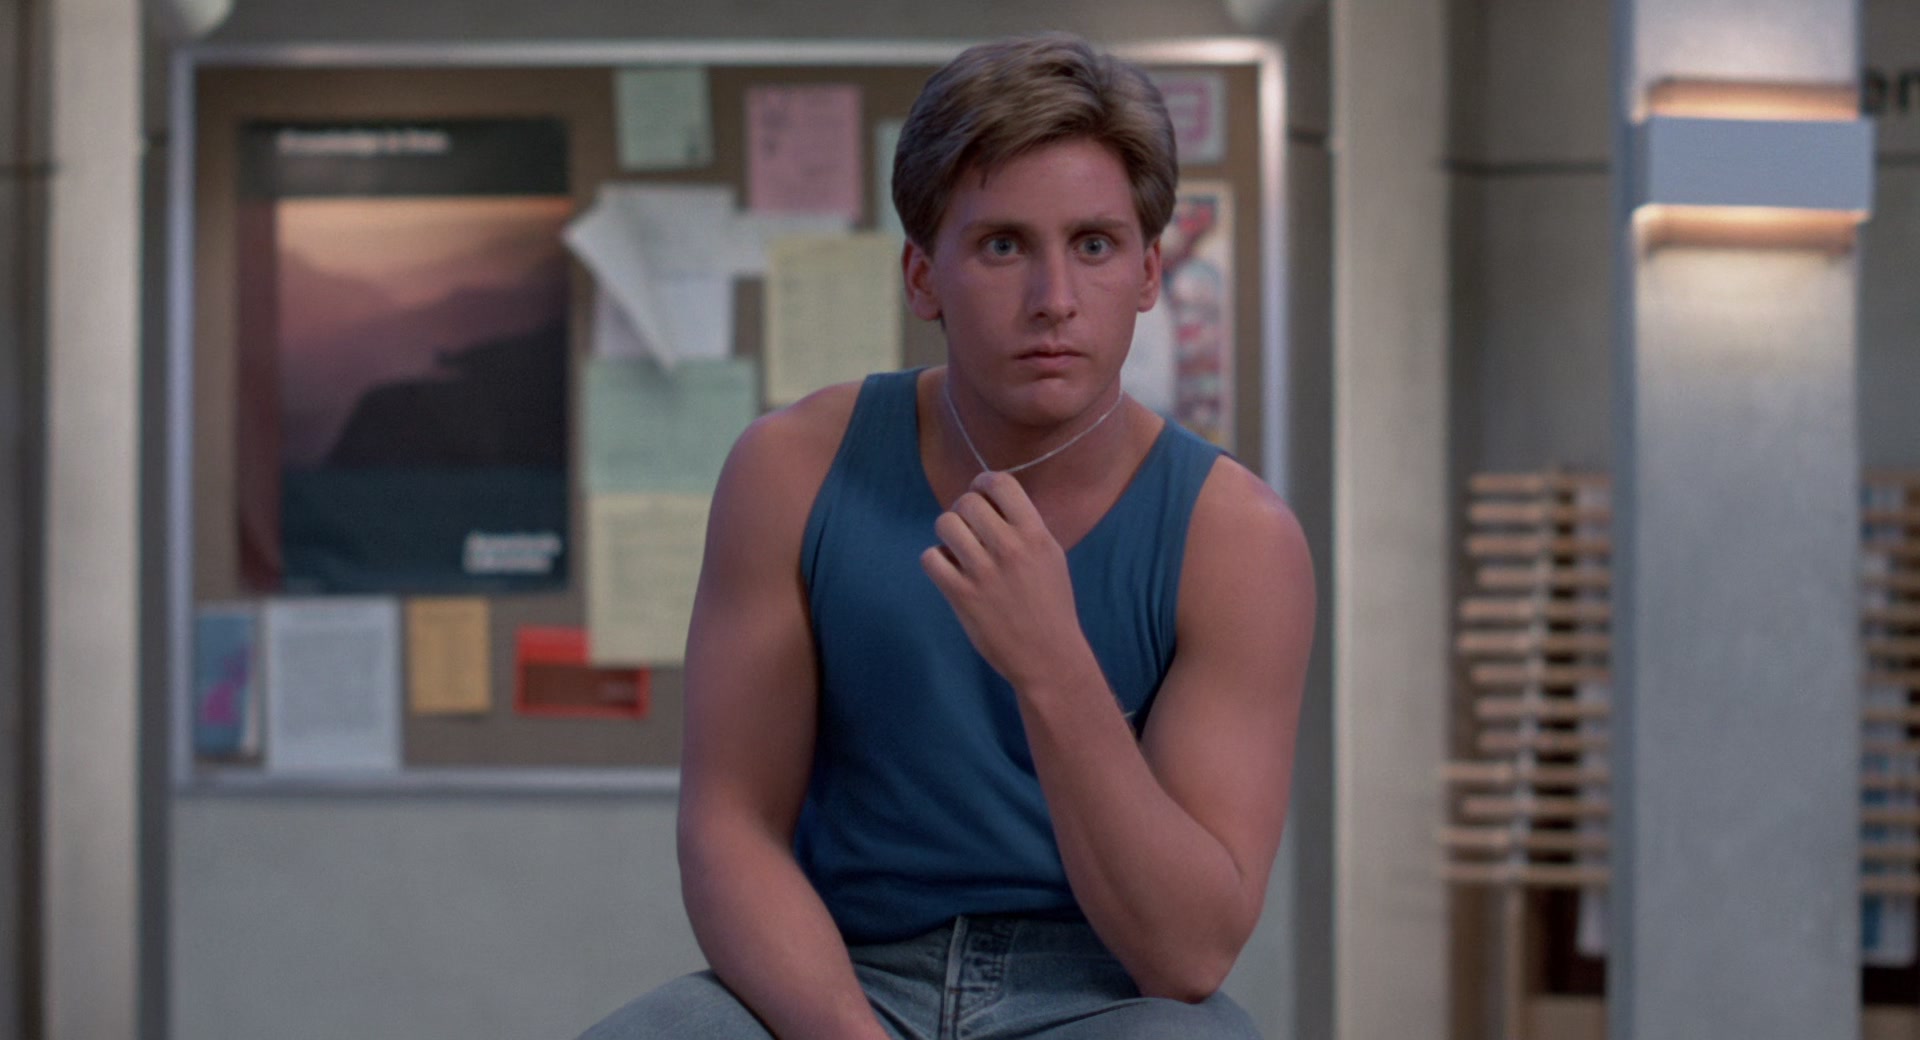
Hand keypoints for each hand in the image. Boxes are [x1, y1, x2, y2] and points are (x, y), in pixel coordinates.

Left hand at [920, 471, 1091, 689]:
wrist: (1048, 655)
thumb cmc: (1051, 605)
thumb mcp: (1050, 556)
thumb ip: (1024, 526)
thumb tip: (992, 500)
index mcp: (1035, 534)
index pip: (1001, 483)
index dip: (983, 483)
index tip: (981, 495)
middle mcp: (1009, 548)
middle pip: (966, 502)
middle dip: (963, 511)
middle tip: (969, 529)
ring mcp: (983, 572)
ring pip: (945, 524)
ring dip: (948, 533)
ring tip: (958, 550)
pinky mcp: (961, 595)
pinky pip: (930, 557)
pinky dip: (935, 561)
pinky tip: (949, 572)